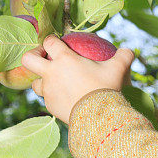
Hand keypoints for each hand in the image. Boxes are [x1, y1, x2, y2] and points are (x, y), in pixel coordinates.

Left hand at [21, 34, 135, 123]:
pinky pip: (47, 98)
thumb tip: (129, 51)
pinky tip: (64, 97)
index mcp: (64, 59)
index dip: (51, 39)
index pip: (49, 41)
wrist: (97, 118)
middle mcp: (51, 73)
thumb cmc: (105, 89)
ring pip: (35, 82)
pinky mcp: (50, 106)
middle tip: (43, 57)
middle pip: (28, 59)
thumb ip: (123, 56)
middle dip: (33, 55)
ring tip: (54, 80)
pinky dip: (53, 96)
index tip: (57, 42)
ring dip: (42, 80)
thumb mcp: (118, 69)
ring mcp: (48, 91)